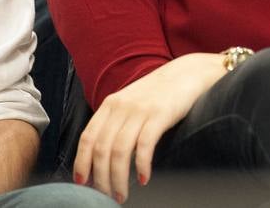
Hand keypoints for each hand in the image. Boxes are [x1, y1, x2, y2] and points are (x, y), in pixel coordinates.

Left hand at [74, 53, 224, 202]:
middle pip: (102, 149)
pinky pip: (144, 145)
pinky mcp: (160, 114)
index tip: (82, 182)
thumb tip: (103, 157)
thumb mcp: (131, 103)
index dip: (81, 163)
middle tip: (105, 196)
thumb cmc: (159, 93)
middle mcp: (121, 106)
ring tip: (122, 194)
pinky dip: (141, 165)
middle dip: (101, 178)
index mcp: (110, 104)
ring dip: (118, 178)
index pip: (87, 137)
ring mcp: (140, 110)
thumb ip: (116, 123)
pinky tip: (143, 178)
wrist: (188, 73)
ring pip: (120, 151)